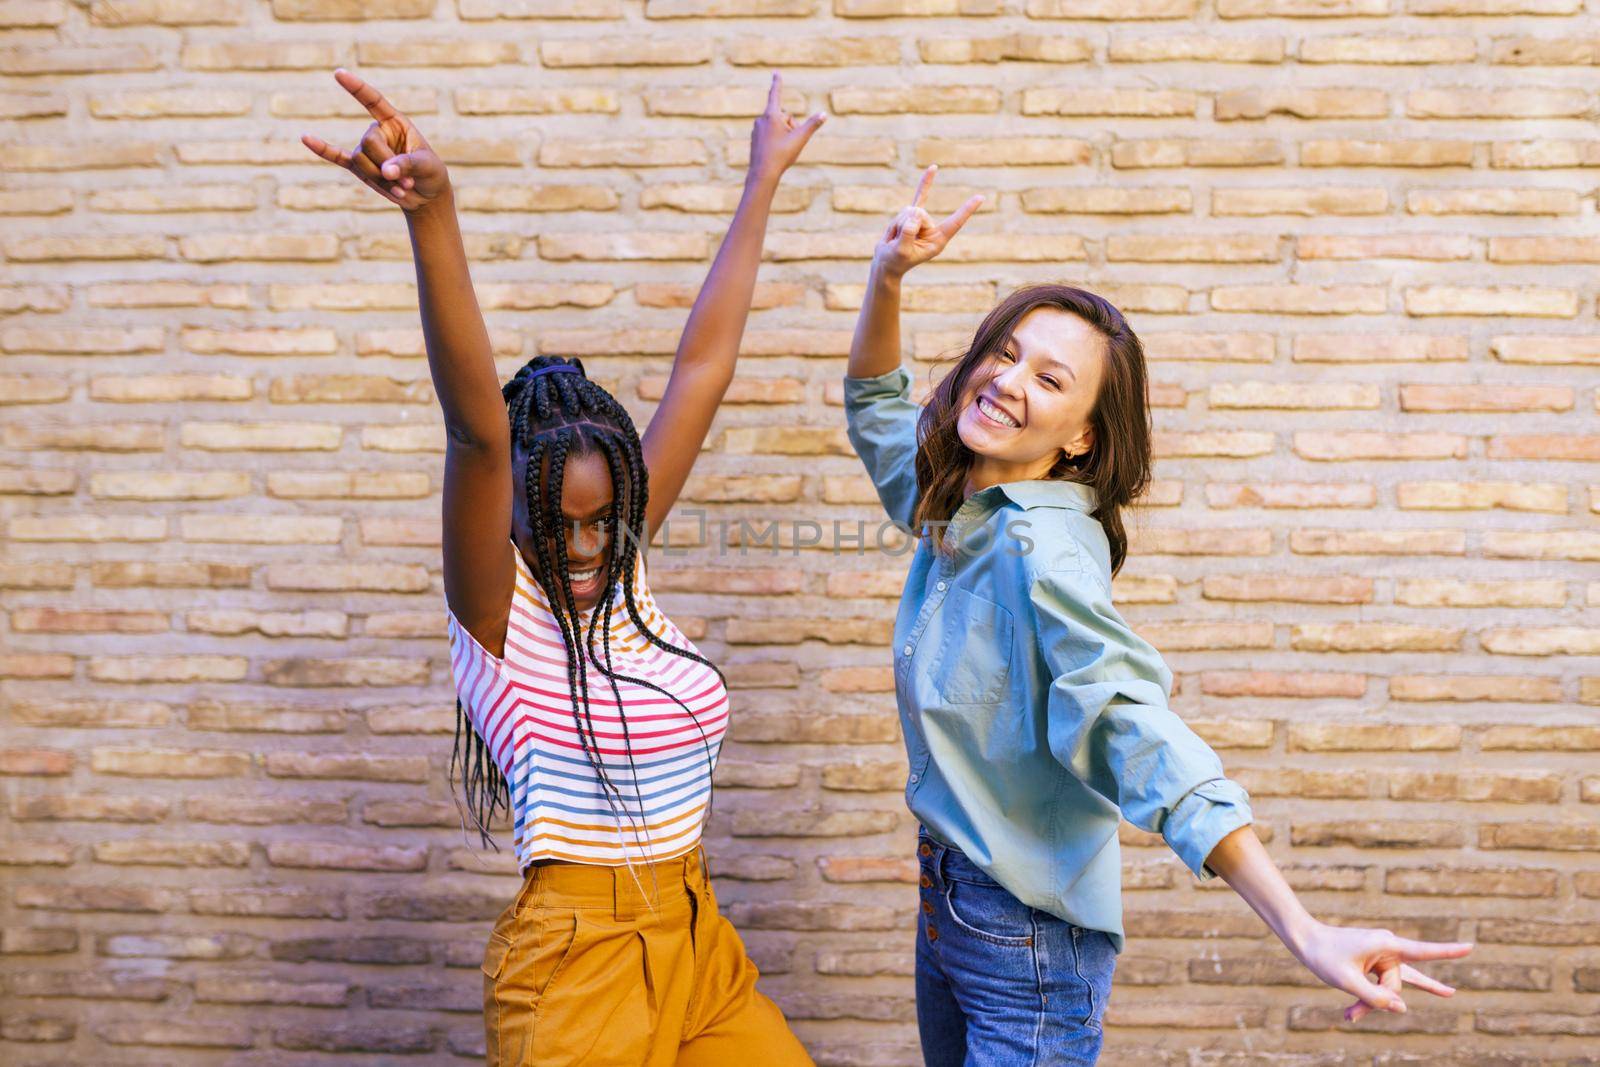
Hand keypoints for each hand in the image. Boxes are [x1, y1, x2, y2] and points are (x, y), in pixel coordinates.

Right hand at [301, 68, 448, 212]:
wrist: (425, 196)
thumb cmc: (430, 173)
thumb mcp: (426, 166)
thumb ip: (407, 165)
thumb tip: (385, 170)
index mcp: (395, 122)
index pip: (373, 101)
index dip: (357, 88)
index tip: (338, 73)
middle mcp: (378, 132)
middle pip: (368, 142)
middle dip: (386, 164)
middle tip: (407, 181)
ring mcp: (367, 149)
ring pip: (361, 160)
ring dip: (381, 180)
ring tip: (401, 188)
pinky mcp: (359, 168)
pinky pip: (337, 157)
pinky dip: (322, 149)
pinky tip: (305, 138)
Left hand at [746, 72, 825, 186]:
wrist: (762, 174)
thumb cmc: (781, 155)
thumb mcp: (800, 138)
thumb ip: (812, 125)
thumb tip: (824, 114)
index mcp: (771, 115)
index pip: (775, 94)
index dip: (777, 83)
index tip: (776, 72)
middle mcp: (761, 119)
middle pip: (784, 116)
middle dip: (791, 126)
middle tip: (790, 142)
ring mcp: (757, 129)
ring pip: (777, 126)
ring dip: (784, 134)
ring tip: (782, 149)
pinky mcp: (755, 138)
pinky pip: (770, 134)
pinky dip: (776, 140)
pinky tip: (775, 152)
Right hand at [873, 164, 983, 279]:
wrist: (886, 263)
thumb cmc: (894, 261)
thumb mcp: (900, 251)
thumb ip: (908, 234)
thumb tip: (914, 213)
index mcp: (937, 241)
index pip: (955, 223)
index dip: (966, 210)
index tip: (981, 197)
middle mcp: (933, 230)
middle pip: (920, 214)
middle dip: (905, 225)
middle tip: (899, 242)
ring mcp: (924, 222)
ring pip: (910, 209)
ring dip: (897, 223)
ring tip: (895, 238)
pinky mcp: (914, 216)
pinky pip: (920, 195)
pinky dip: (926, 182)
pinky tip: (934, 168)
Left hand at [1289, 920, 1471, 1022]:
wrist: (1305, 940)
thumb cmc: (1324, 955)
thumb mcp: (1347, 981)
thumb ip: (1375, 997)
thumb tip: (1402, 1008)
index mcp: (1386, 944)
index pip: (1424, 952)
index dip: (1448, 952)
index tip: (1471, 947)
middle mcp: (1390, 947)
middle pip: (1395, 986)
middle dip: (1375, 1001)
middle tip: (1348, 1015)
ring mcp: (1385, 956)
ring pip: (1388, 989)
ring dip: (1370, 1003)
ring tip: (1349, 1017)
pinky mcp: (1378, 963)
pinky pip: (1388, 985)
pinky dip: (1383, 998)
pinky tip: (1446, 994)